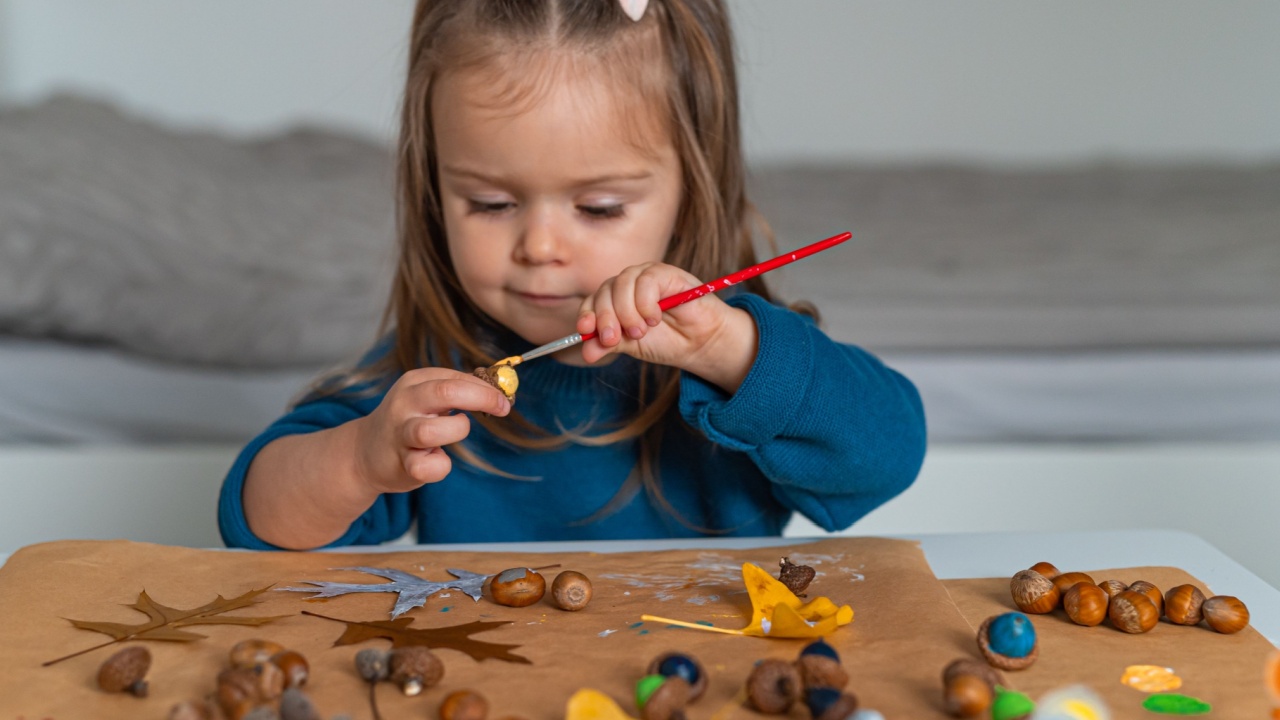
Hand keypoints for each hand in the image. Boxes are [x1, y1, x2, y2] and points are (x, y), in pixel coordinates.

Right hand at [351, 367, 510, 493]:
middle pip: (446, 393)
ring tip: (454, 431)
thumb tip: (498, 388)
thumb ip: (457, 389)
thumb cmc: (407, 421)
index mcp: (414, 382)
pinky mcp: (401, 464)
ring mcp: (400, 434)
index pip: (455, 378)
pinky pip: (429, 467)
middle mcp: (404, 404)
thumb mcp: (426, 396)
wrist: (364, 453)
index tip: (504, 399)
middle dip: (482, 399)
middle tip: (502, 408)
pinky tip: (437, 459)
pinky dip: (441, 466)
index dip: (486, 388)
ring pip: (432, 430)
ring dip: (456, 430)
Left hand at [577, 262, 757, 391]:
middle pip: (604, 291)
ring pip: (623, 283)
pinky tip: (655, 318)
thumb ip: (609, 345)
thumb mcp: (631, 346)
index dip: (587, 315)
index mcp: (616, 300)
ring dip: (626, 312)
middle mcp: (628, 284)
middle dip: (606, 317)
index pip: (593, 301)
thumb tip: (585, 352)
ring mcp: (646, 276)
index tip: (585, 331)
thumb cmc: (667, 341)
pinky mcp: (666, 273)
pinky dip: (646, 303)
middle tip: (614, 339)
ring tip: (640, 332)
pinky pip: (646, 281)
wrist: (700, 343)